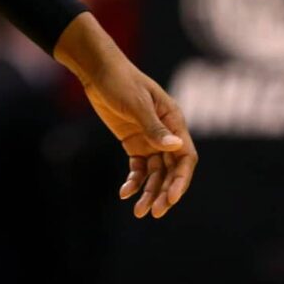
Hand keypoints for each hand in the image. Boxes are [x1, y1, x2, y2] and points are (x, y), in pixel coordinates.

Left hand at [81, 62, 197, 218]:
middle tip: (154, 212)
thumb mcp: (137, 103)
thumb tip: (175, 146)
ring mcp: (150, 139)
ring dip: (149, 192)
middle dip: (165, 192)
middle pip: (171, 170)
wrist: (97, 70)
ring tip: (138, 211)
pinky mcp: (134, 143)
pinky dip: (134, 181)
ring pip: (155, 173)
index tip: (171, 198)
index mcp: (174, 121)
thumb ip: (154, 126)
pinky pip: (139, 168)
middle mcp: (166, 134)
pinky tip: (124, 193)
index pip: (186, 157)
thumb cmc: (120, 80)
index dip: (181, 179)